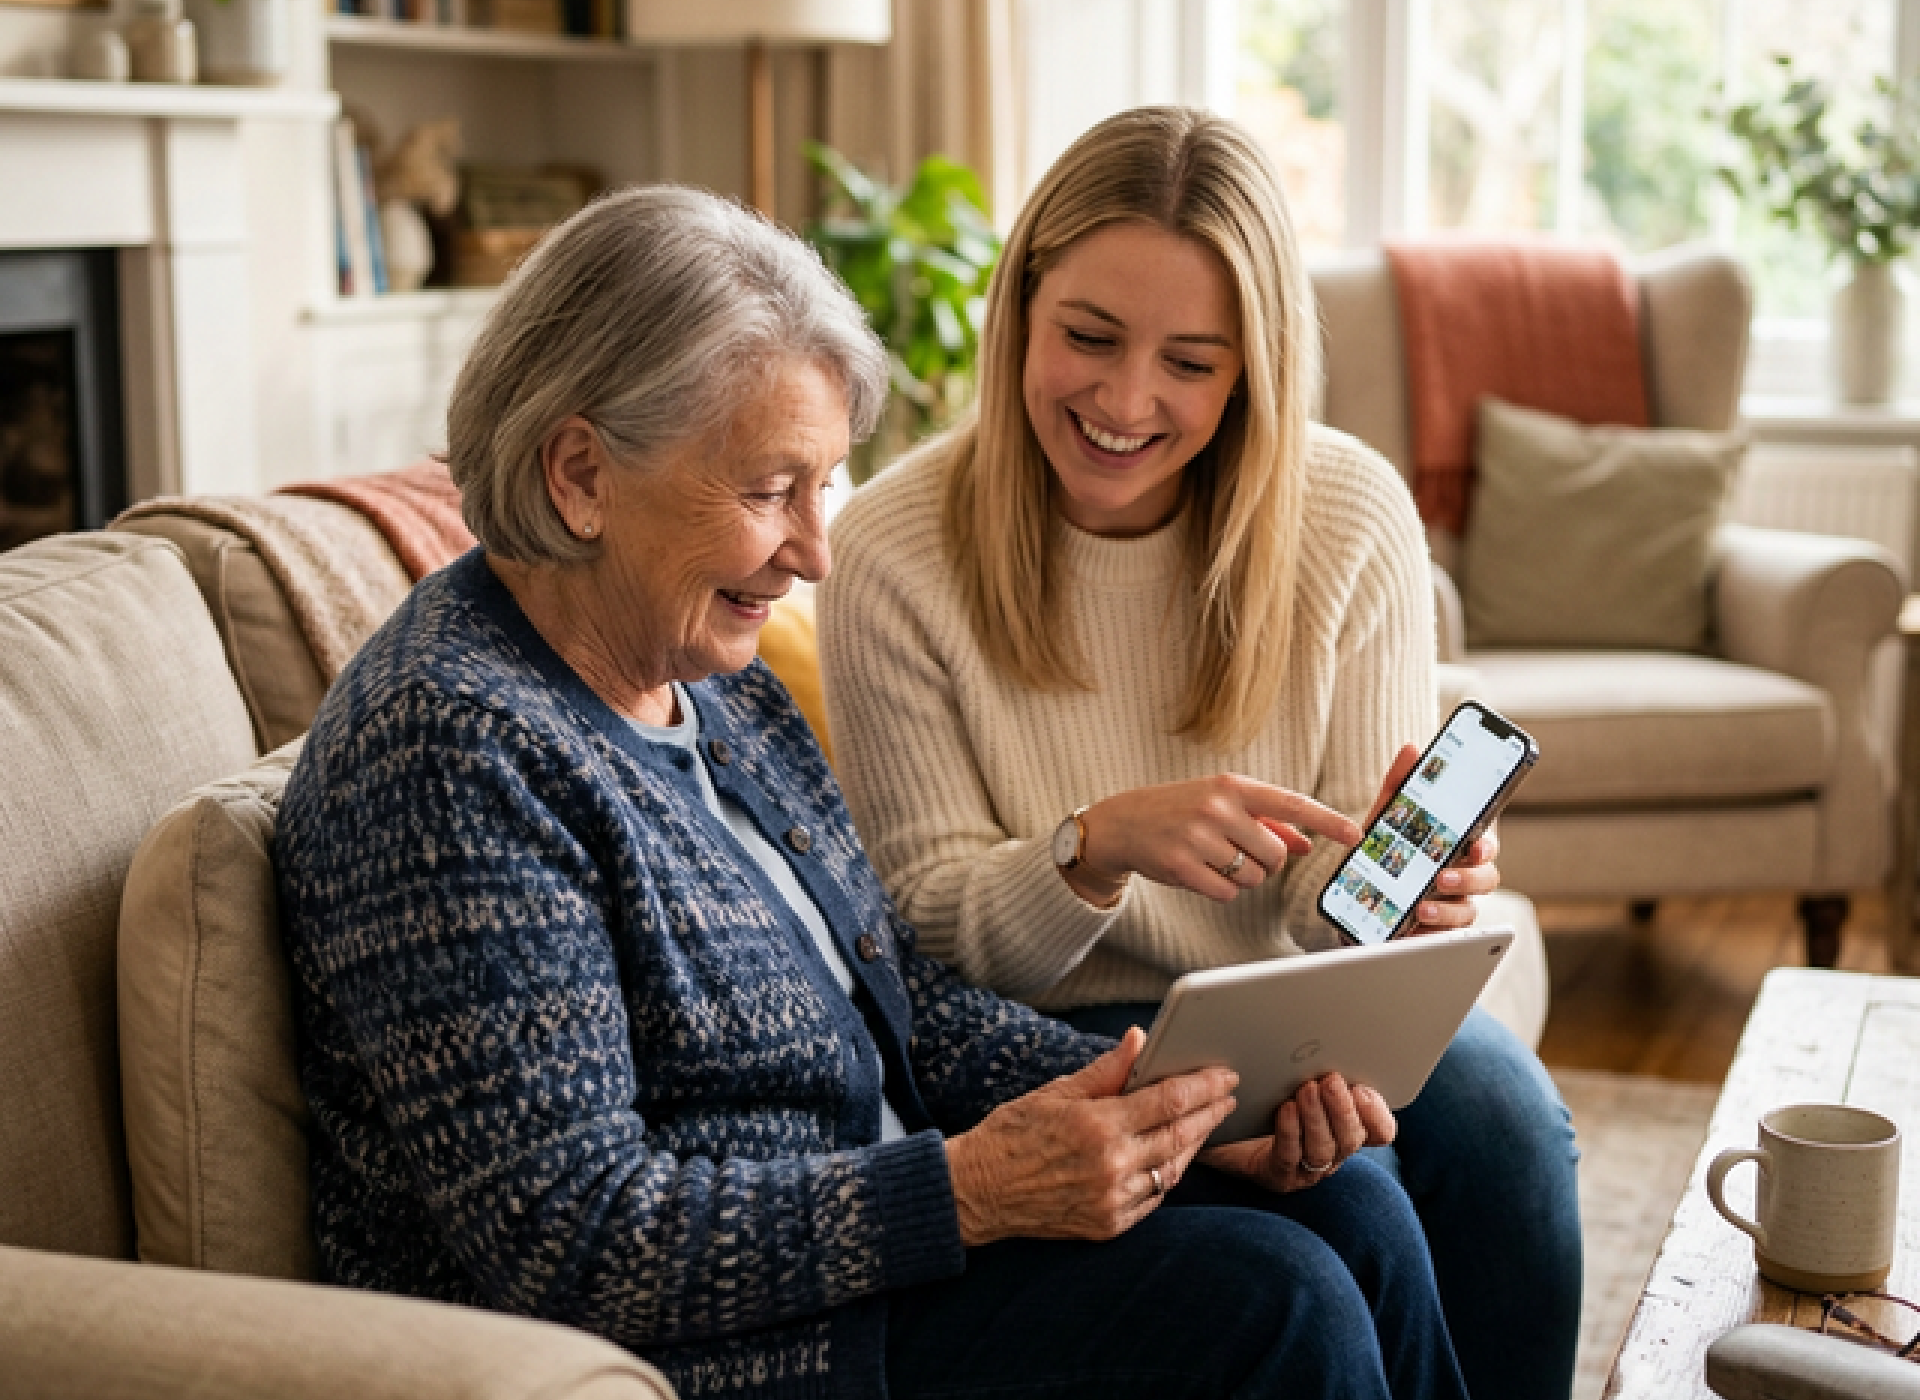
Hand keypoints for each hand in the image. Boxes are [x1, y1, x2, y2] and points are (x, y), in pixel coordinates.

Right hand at [945, 1028, 1237, 1244]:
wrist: (977, 1192)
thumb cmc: (1012, 1134)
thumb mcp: (1055, 1092)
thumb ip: (1105, 1070)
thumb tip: (1139, 1039)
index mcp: (1098, 1125)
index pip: (1170, 1099)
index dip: (1204, 1085)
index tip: (1224, 1074)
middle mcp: (1111, 1165)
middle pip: (1180, 1134)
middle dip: (1210, 1112)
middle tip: (1226, 1096)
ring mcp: (1113, 1200)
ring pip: (1172, 1168)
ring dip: (1193, 1144)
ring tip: (1204, 1122)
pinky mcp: (1109, 1224)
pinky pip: (1154, 1198)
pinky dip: (1167, 1173)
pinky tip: (1171, 1156)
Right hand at [1066, 776, 1362, 906]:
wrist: (1123, 822)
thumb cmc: (1180, 810)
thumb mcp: (1222, 804)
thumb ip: (1266, 821)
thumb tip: (1305, 844)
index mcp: (1232, 786)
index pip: (1291, 803)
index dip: (1327, 820)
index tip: (1355, 835)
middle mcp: (1217, 808)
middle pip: (1275, 854)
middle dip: (1265, 862)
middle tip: (1240, 853)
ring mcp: (1198, 837)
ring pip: (1253, 877)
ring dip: (1243, 877)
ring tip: (1214, 859)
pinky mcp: (1182, 866)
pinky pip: (1227, 893)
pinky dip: (1221, 889)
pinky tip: (1200, 873)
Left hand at [1200, 1072, 1395, 1192]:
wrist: (1227, 1134)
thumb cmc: (1269, 1101)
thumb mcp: (1299, 1079)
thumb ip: (1321, 1068)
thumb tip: (1332, 1038)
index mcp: (1344, 1129)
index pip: (1379, 1131)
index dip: (1377, 1114)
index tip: (1364, 1089)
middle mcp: (1331, 1151)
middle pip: (1351, 1138)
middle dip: (1343, 1108)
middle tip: (1330, 1081)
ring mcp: (1306, 1168)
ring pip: (1322, 1149)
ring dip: (1317, 1118)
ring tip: (1306, 1090)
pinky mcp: (1277, 1175)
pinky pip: (1288, 1156)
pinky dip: (1290, 1132)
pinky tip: (1286, 1110)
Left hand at [1363, 744, 1502, 934]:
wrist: (1360, 897)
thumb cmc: (1386, 851)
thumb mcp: (1386, 816)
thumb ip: (1399, 784)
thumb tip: (1412, 749)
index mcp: (1459, 846)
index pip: (1486, 844)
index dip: (1487, 846)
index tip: (1475, 847)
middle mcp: (1463, 875)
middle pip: (1486, 878)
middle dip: (1468, 879)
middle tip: (1443, 877)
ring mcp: (1454, 905)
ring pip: (1469, 911)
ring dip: (1449, 909)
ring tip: (1423, 906)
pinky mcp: (1437, 931)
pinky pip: (1444, 938)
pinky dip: (1430, 935)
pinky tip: (1413, 932)